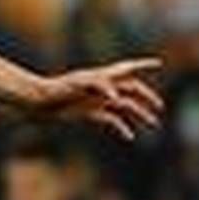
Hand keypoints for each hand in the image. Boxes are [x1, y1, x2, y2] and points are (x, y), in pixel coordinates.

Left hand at [31, 58, 163, 140]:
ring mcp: (97, 100)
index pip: (126, 68)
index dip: (143, 64)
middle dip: (147, 97)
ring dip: (139, 114)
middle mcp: (102, 87)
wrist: (39, 101)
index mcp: (102, 76)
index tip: (159, 63)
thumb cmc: (56, 89)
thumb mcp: (77, 84)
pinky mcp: (89, 113)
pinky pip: (110, 119)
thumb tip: (116, 97)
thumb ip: (97, 86)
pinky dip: (121, 127)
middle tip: (159, 107)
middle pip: (131, 89)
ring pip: (125, 106)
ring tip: (152, 124)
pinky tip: (130, 136)